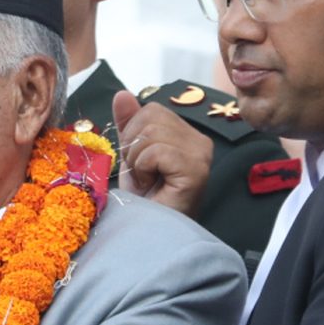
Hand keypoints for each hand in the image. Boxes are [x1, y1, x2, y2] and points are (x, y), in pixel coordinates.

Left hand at [112, 94, 213, 216]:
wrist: (148, 230)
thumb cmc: (145, 198)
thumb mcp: (131, 154)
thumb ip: (129, 123)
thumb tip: (122, 94)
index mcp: (188, 134)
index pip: (152, 110)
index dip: (133, 134)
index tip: (138, 163)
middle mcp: (200, 141)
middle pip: (151, 118)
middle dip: (133, 147)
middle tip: (142, 174)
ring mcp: (201, 155)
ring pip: (151, 133)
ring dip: (137, 161)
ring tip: (147, 181)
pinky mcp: (196, 169)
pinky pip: (156, 151)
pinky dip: (144, 168)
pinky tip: (152, 185)